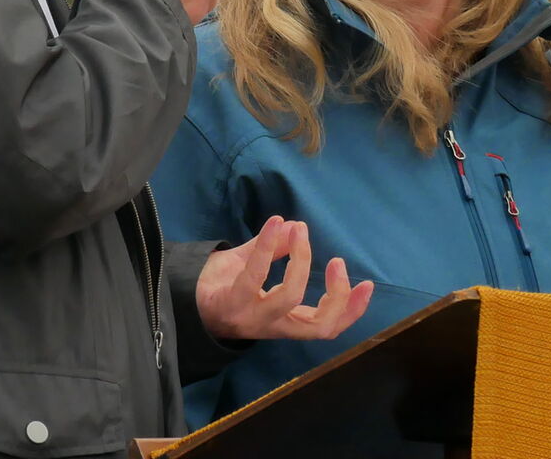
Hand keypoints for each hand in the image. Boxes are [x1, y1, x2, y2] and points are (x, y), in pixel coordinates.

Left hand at [194, 216, 373, 341]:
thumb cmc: (222, 285)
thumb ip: (276, 251)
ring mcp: (253, 318)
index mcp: (285, 322)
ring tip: (300, 231)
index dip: (351, 311)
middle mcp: (273, 326)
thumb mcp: (254, 269)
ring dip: (301, 261)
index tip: (367, 285)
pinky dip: (269, 246)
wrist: (183, 298)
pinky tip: (275, 222)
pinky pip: (256, 275)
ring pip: (290, 299)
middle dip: (336, 296)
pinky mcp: (232, 302)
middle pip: (318, 327)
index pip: (327, 327)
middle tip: (338, 262)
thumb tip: (295, 226)